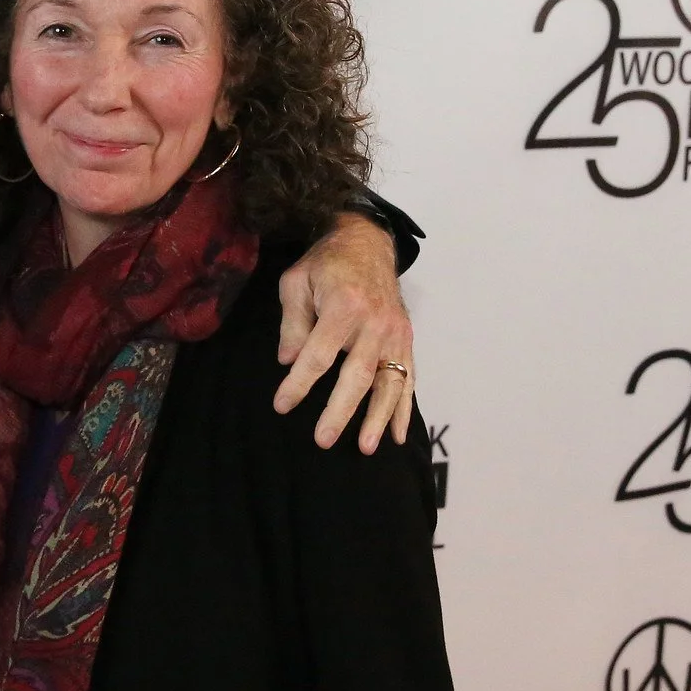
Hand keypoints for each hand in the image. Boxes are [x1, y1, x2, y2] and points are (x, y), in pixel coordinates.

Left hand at [274, 212, 414, 452]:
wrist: (367, 242)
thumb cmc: (325, 264)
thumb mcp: (296, 282)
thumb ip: (292, 323)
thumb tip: (288, 362)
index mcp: (344, 306)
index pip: (318, 355)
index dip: (299, 383)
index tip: (282, 405)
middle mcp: (375, 322)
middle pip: (358, 375)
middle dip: (340, 411)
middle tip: (323, 440)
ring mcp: (396, 333)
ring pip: (389, 383)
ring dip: (378, 418)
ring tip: (365, 447)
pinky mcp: (407, 339)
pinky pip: (408, 378)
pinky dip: (403, 408)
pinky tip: (395, 435)